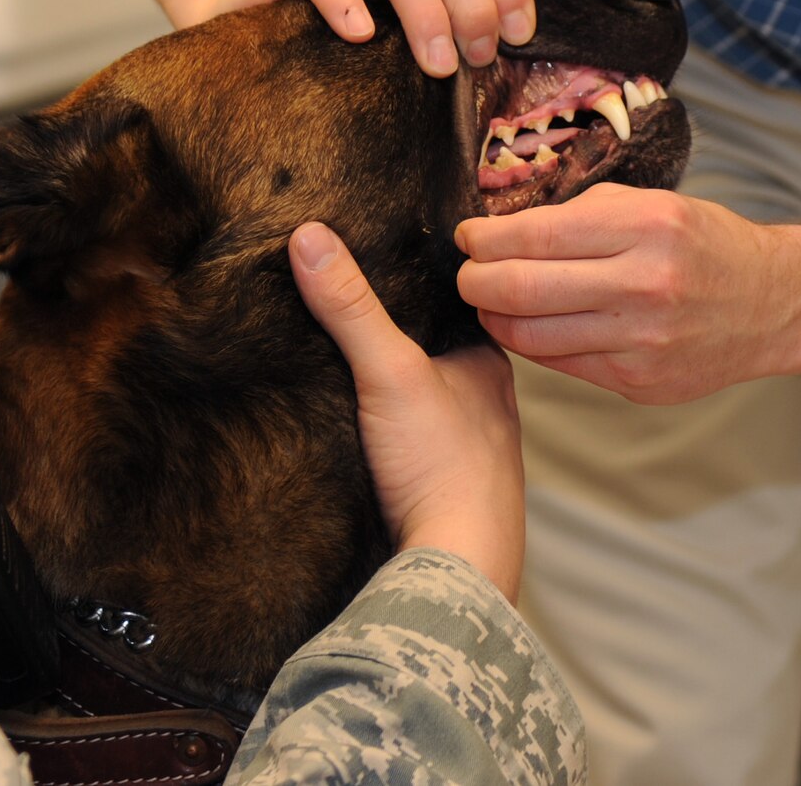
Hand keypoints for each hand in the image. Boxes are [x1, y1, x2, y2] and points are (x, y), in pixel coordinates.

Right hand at [203, 0, 533, 77]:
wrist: (257, 15)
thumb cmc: (345, 32)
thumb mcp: (405, 30)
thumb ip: (447, 33)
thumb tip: (504, 71)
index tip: (518, 37)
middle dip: (473, 3)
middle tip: (477, 58)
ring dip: (425, 10)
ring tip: (437, 63)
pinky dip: (343, 0)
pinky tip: (359, 36)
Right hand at [289, 222, 524, 599]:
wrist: (458, 566)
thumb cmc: (443, 465)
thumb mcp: (389, 369)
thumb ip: (350, 306)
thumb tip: (310, 235)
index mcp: (490, 363)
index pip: (452, 304)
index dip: (414, 283)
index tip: (372, 257)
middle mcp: (489, 403)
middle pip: (435, 352)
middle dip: (398, 334)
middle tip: (342, 304)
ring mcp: (471, 449)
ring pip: (428, 400)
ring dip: (395, 387)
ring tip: (339, 359)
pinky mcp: (445, 490)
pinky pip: (415, 444)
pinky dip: (390, 432)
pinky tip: (357, 430)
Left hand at [455, 184, 800, 404]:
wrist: (772, 304)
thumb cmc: (707, 245)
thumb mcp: (654, 204)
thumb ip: (583, 212)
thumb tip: (508, 227)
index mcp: (647, 226)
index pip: (536, 234)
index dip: (486, 237)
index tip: (468, 235)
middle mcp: (645, 283)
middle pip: (522, 287)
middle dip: (475, 278)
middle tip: (465, 270)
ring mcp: (642, 340)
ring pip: (532, 334)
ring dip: (494, 315)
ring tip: (487, 299)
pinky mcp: (639, 382)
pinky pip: (561, 363)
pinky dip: (531, 343)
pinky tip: (525, 325)